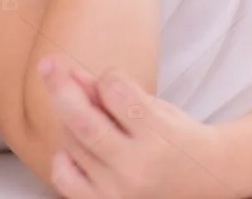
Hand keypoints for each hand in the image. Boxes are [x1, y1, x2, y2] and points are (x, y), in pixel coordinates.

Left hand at [40, 56, 235, 198]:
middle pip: (83, 120)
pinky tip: (74, 145)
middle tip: (48, 64)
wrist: (204, 178)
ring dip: (72, 121)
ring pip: (73, 143)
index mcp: (158, 133)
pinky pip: (64, 177)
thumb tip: (73, 74)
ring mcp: (116, 190)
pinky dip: (63, 155)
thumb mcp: (157, 106)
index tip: (112, 79)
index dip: (109, 77)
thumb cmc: (180, 137)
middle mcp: (135, 165)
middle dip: (61, 87)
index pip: (115, 90)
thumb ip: (117, 92)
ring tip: (90, 117)